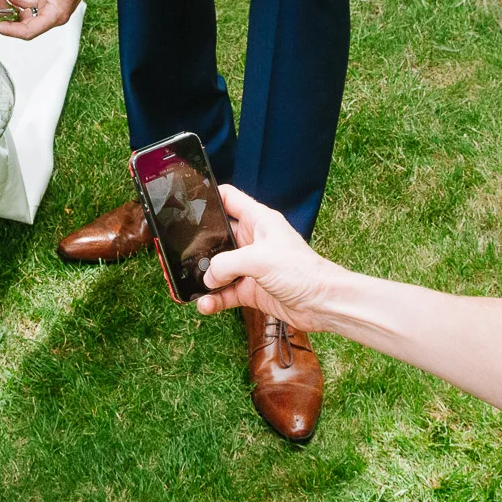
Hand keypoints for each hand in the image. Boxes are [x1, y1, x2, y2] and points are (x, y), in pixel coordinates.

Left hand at [0, 0, 99, 39]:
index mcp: (57, 13)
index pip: (28, 31)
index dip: (8, 29)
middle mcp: (55, 14)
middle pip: (26, 25)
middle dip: (7, 17)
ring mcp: (53, 6)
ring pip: (27, 15)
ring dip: (11, 7)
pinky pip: (31, 5)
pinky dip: (18, 0)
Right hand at [195, 186, 341, 330]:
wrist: (322, 303)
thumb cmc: (301, 271)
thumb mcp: (259, 259)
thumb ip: (227, 263)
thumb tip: (207, 276)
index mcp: (258, 220)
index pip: (228, 198)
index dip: (208, 197)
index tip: (187, 203)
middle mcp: (253, 240)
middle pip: (218, 236)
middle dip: (199, 245)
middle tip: (179, 252)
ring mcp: (251, 266)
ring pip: (219, 268)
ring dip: (204, 277)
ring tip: (190, 284)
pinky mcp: (251, 289)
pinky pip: (225, 292)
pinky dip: (213, 299)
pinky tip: (205, 305)